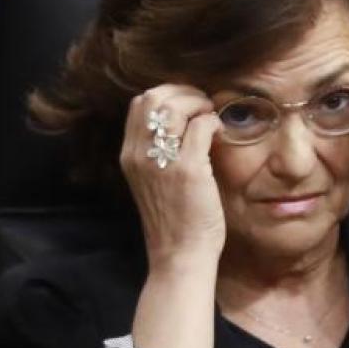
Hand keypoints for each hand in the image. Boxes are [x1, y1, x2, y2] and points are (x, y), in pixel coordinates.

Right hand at [119, 84, 226, 271]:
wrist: (180, 254)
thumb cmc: (174, 219)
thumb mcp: (154, 180)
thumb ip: (159, 151)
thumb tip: (185, 120)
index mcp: (128, 154)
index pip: (140, 103)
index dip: (167, 95)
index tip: (189, 106)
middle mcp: (138, 154)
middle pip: (154, 96)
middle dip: (183, 92)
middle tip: (203, 106)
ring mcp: (161, 161)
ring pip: (175, 105)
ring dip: (199, 103)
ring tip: (211, 118)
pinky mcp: (187, 170)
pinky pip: (201, 125)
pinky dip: (213, 121)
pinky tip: (220, 133)